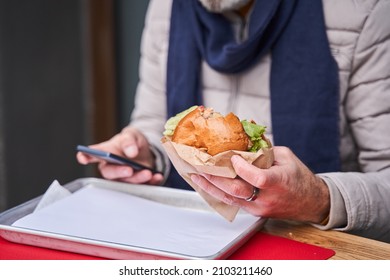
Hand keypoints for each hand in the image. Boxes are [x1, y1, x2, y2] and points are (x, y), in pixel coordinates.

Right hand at [76, 126, 163, 184]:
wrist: (149, 150)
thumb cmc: (133, 142)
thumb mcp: (132, 135)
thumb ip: (129, 140)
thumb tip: (130, 151)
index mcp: (106, 153)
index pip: (92, 155)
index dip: (85, 156)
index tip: (83, 157)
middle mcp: (112, 167)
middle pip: (110, 173)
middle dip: (119, 172)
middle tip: (129, 169)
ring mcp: (124, 177)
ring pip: (126, 182)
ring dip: (137, 178)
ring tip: (148, 173)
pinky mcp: (137, 183)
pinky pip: (143, 185)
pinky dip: (151, 182)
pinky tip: (157, 176)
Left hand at [190, 146, 329, 223]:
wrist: (310, 202)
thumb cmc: (298, 177)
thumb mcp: (286, 157)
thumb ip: (264, 148)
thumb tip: (244, 136)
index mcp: (278, 182)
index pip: (257, 177)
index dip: (242, 168)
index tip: (231, 156)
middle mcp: (267, 198)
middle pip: (236, 190)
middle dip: (215, 178)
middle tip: (200, 167)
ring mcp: (259, 208)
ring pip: (230, 199)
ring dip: (210, 187)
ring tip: (196, 176)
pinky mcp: (253, 212)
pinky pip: (232, 202)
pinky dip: (217, 193)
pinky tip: (206, 185)